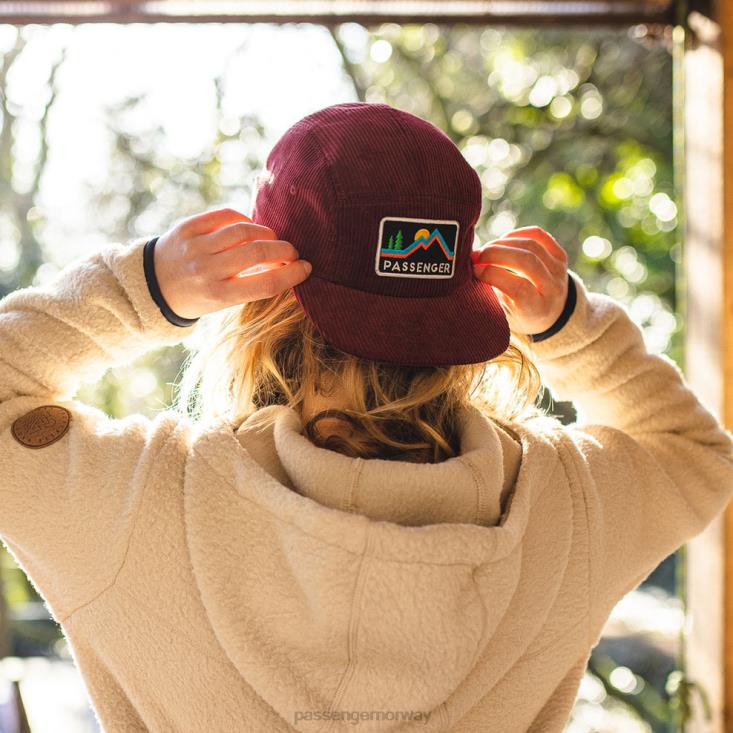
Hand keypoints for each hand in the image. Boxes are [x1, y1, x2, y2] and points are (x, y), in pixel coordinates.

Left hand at [152, 208, 311, 319]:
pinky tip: (248, 227)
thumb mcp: (224, 301)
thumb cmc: (199, 296)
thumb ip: (252, 283)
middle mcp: (207, 271)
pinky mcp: (188, 227)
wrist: (154, 286)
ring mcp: (195, 247)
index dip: (292, 274)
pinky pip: (225, 215)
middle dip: (284, 249)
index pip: (266, 283)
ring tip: (271, 239)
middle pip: (258, 253)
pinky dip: (244, 219)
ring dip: (266, 233)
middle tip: (292, 251)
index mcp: (219, 295)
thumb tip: (287, 265)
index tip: (307, 267)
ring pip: (244, 230)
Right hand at [471, 226, 568, 335]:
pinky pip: (539, 235)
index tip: (474, 269)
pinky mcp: (560, 255)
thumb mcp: (505, 315)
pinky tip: (503, 240)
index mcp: (538, 309)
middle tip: (475, 255)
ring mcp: (559, 270)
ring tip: (486, 249)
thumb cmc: (520, 315)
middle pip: (526, 261)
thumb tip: (473, 269)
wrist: (552, 313)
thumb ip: (492, 295)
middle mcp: (553, 288)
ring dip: (503, 243)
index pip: (518, 287)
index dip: (493, 274)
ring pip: (530, 245)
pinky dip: (517, 234)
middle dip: (495, 254)